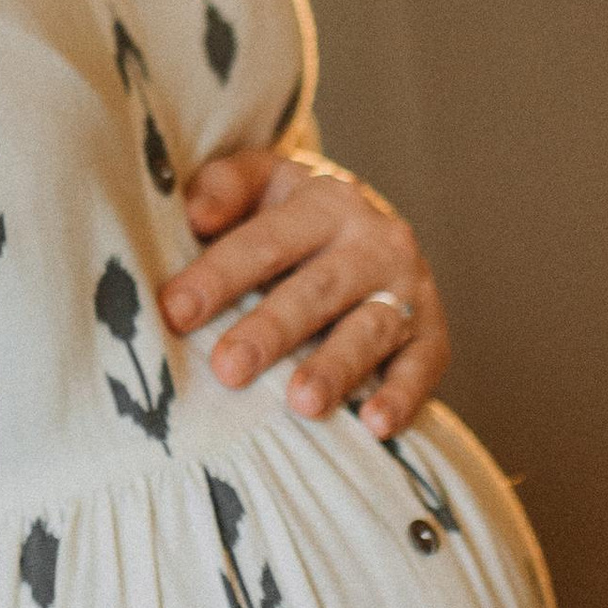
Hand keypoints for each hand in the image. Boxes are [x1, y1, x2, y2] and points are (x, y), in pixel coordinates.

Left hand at [160, 149, 448, 439]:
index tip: (175, 311)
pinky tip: (375, 426)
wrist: (370, 225)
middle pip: (317, 289)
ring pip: (371, 328)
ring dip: (337, 368)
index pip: (265, 241)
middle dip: (272, 330)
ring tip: (302, 403)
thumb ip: (225, 188)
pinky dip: (403, 396)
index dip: (219, 276)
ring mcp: (407, 288)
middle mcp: (373, 241)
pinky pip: (423, 366)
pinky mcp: (432, 333)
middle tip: (228, 368)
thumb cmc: (290, 215)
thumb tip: (196, 213)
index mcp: (323, 202)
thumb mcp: (261, 182)